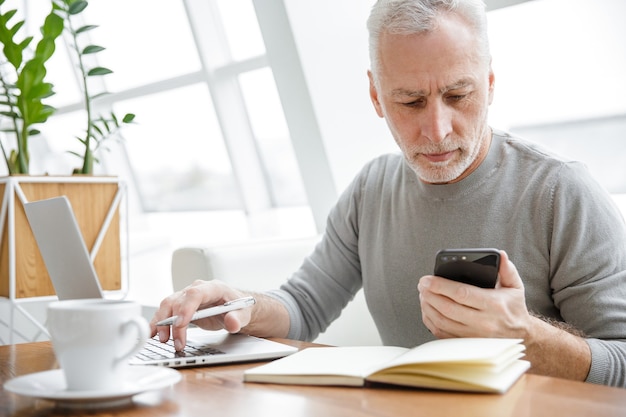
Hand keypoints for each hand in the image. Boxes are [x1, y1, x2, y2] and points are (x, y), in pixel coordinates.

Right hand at [150, 280, 251, 350]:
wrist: (235, 308)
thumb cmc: (238, 308)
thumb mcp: (243, 314)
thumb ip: (238, 318)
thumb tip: (231, 322)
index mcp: (213, 288)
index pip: (195, 294)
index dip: (186, 308)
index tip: (181, 324)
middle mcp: (197, 289)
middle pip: (178, 301)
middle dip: (173, 322)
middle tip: (175, 342)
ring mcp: (187, 296)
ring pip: (168, 305)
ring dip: (162, 322)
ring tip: (163, 340)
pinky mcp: (181, 305)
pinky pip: (166, 311)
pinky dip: (158, 322)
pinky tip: (152, 333)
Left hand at [417, 250, 531, 338]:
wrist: (521, 336)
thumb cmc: (513, 308)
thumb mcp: (515, 287)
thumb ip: (507, 270)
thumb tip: (500, 255)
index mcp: (493, 305)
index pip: (462, 294)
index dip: (441, 286)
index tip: (427, 279)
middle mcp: (483, 322)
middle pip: (447, 308)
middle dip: (430, 294)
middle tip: (422, 284)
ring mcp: (474, 336)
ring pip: (442, 322)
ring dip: (427, 307)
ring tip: (423, 294)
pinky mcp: (466, 343)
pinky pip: (442, 333)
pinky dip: (431, 321)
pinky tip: (427, 309)